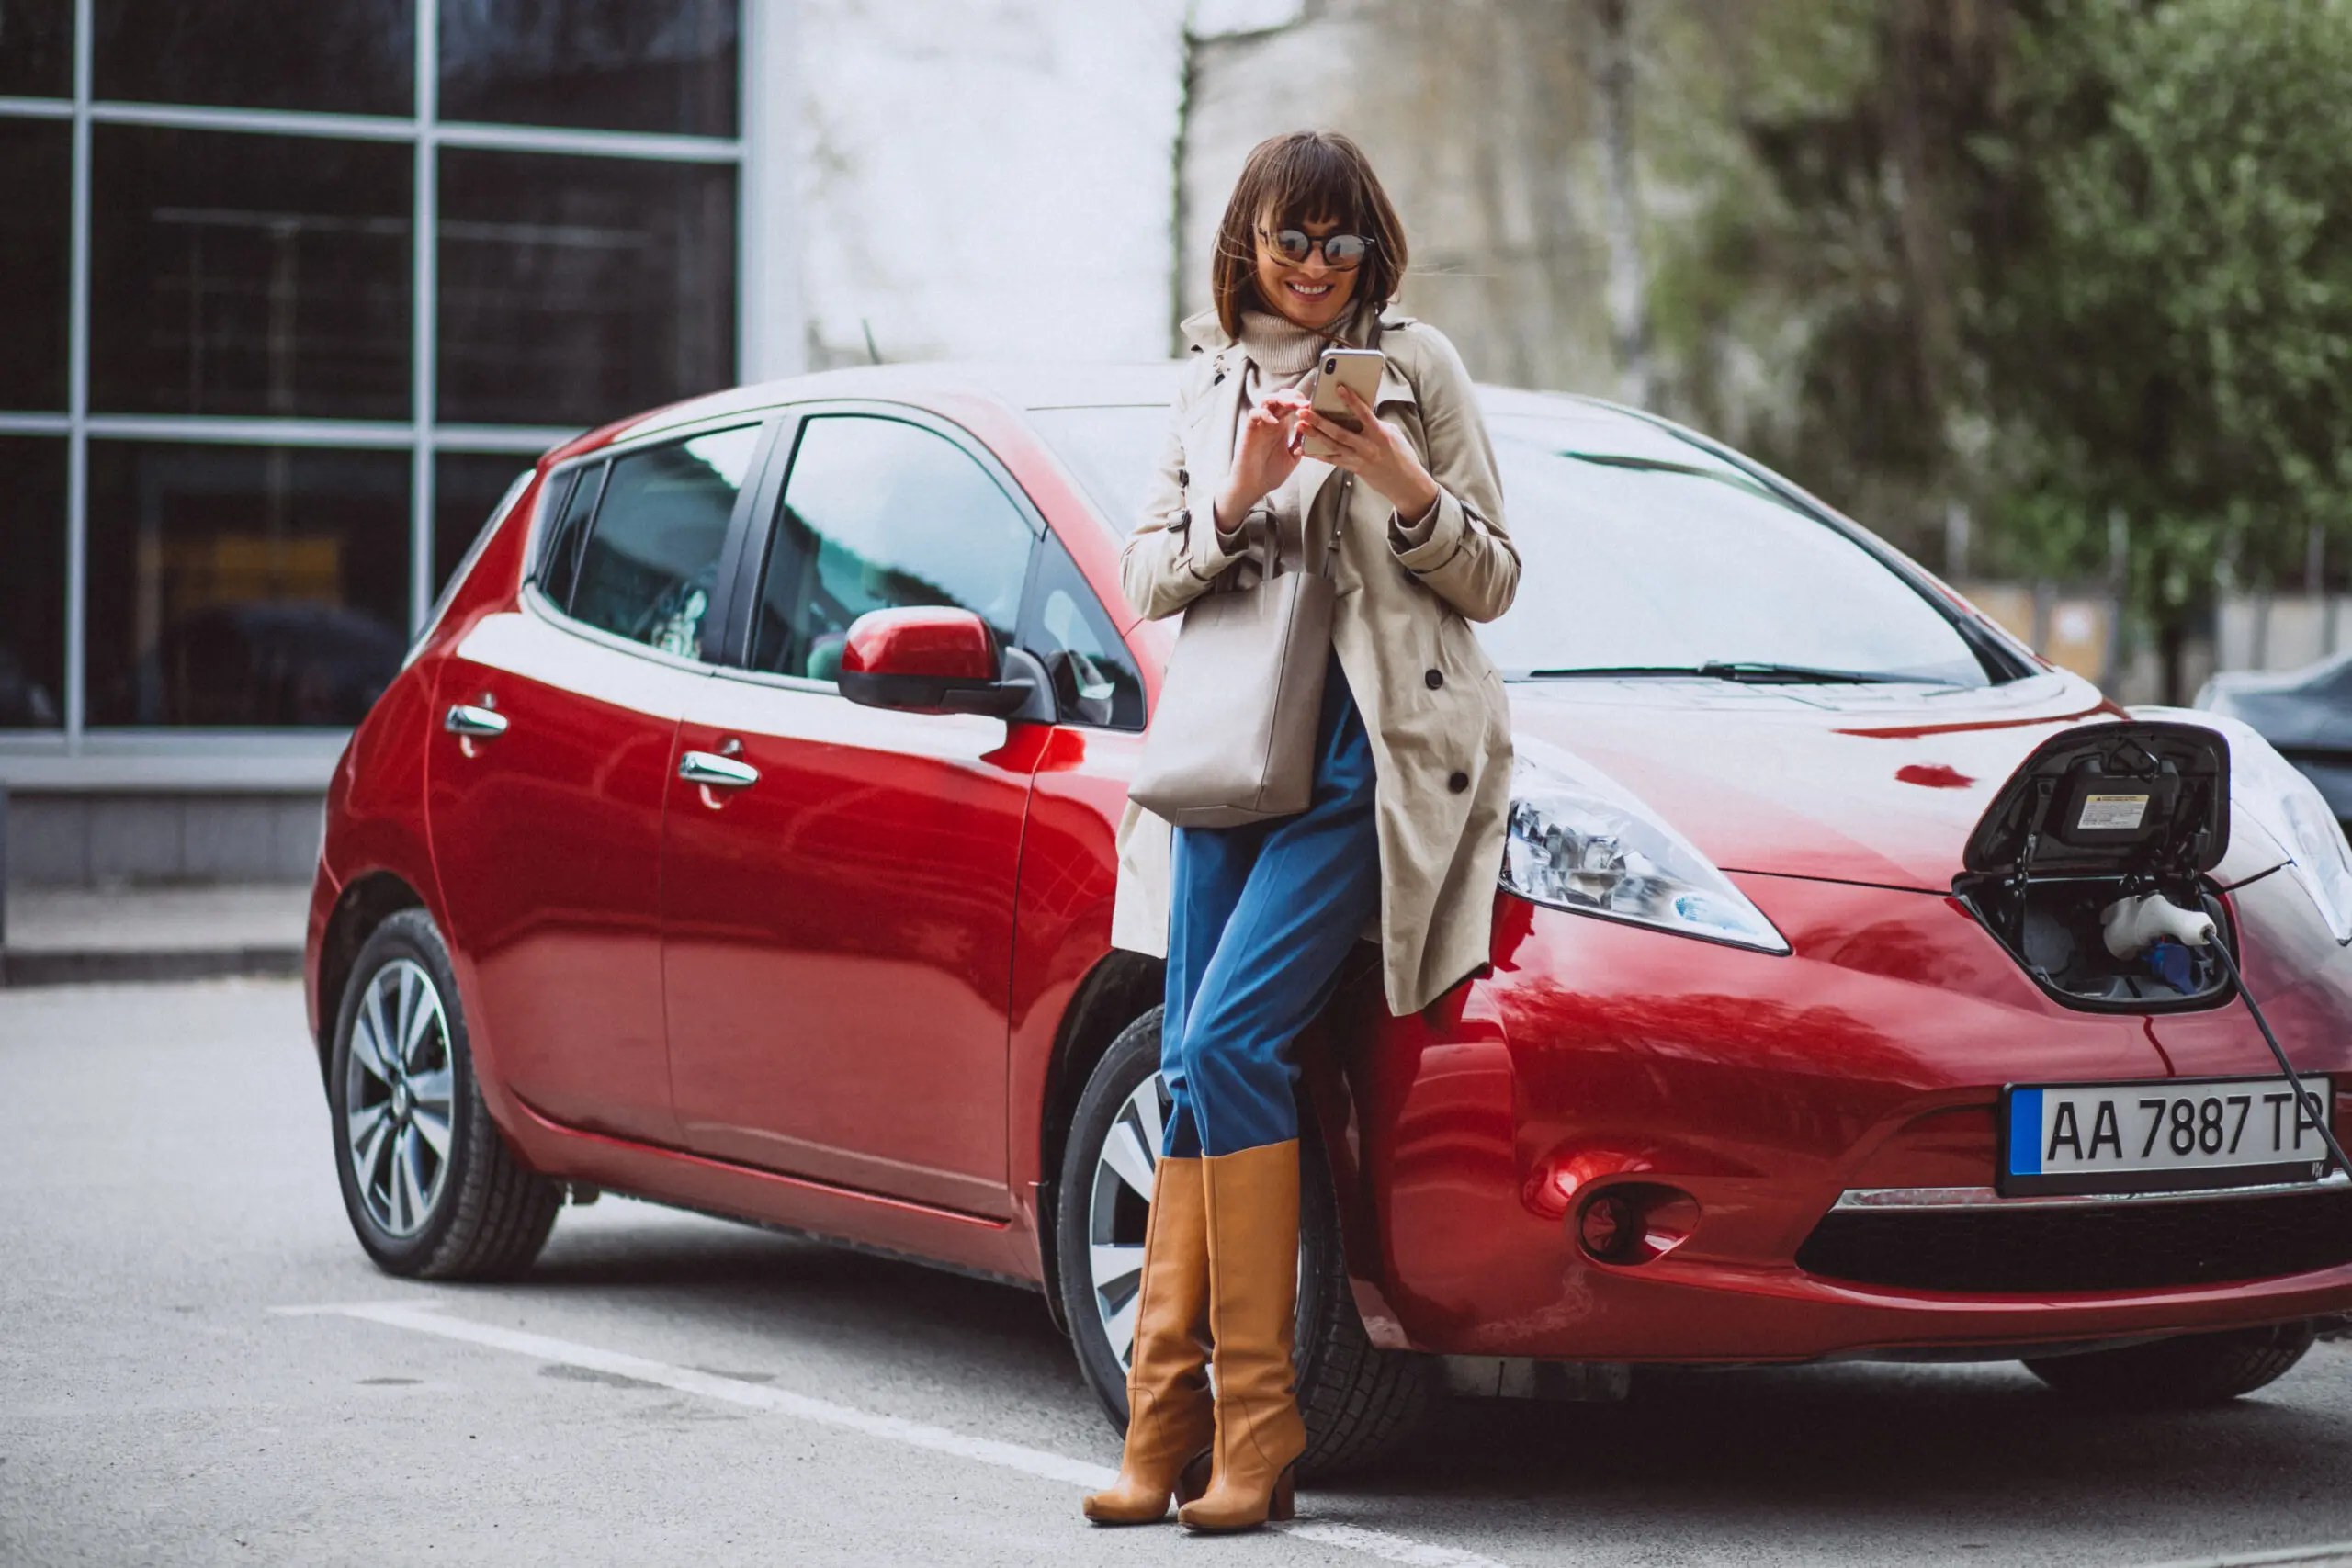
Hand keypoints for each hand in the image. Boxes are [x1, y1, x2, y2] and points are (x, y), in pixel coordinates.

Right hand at [1215, 389, 1309, 529]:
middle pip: (1280, 398)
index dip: (1301, 402)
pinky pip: (1254, 414)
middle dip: (1294, 398)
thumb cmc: (1270, 474)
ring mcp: (1259, 426)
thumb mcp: (1292, 457)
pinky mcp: (1249, 431)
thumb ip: (1300, 443)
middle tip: (1305, 404)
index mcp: (1281, 427)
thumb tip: (1312, 432)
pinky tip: (1276, 421)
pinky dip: (1264, 413)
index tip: (1314, 407)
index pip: (1291, 405)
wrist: (1254, 487)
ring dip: (1280, 399)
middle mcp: (1270, 423)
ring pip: (1267, 400)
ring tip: (1292, 405)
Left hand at [1297, 385, 1441, 520]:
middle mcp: (1367, 447)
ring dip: (1314, 435)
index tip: (1339, 388)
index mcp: (1379, 434)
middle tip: (1304, 411)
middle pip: (1339, 432)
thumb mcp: (1393, 433)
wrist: (1405, 483)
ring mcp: (1358, 459)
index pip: (1364, 414)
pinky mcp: (1352, 468)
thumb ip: (1375, 423)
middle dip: (1320, 421)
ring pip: (1332, 445)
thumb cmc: (1402, 455)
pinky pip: (1332, 460)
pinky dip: (1317, 455)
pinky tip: (1304, 449)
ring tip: (1300, 425)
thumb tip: (1359, 412)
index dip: (1352, 400)